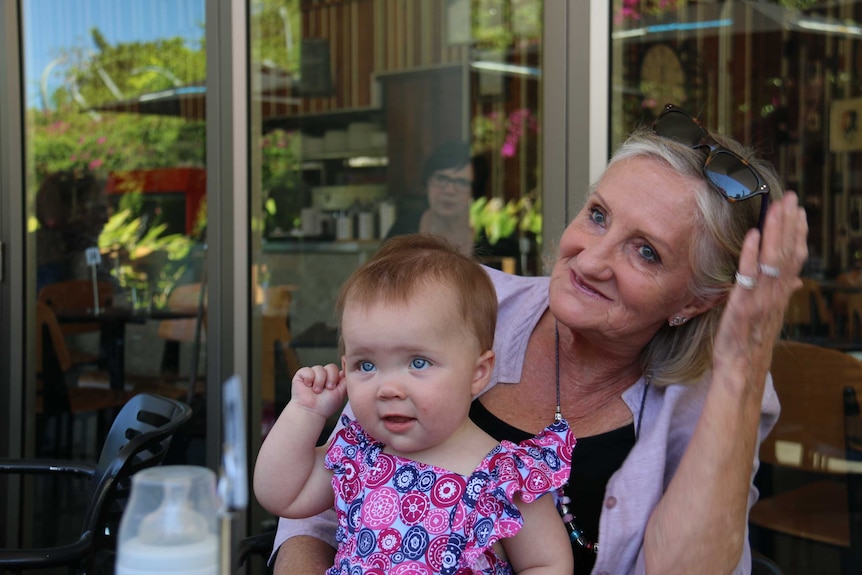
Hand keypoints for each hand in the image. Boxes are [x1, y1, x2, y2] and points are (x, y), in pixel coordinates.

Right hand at [290, 363, 345, 418]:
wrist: (312, 412)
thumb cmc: (326, 405)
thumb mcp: (342, 392)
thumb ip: (346, 380)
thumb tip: (349, 368)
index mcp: (334, 377)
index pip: (339, 368)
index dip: (338, 374)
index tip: (336, 385)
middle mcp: (324, 374)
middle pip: (331, 366)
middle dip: (331, 379)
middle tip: (328, 389)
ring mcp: (313, 373)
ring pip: (320, 368)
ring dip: (319, 382)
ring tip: (317, 391)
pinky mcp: (302, 374)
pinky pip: (308, 370)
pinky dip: (309, 379)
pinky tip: (308, 386)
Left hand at [713, 192, 807, 386]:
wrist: (741, 371)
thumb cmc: (750, 344)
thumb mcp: (768, 316)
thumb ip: (780, 295)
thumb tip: (794, 280)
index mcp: (780, 295)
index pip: (794, 259)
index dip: (797, 234)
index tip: (799, 211)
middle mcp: (775, 295)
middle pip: (787, 253)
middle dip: (789, 224)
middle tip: (791, 197)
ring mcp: (761, 300)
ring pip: (773, 260)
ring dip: (775, 232)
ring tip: (777, 207)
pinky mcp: (743, 306)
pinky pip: (749, 276)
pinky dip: (750, 254)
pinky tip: (752, 235)